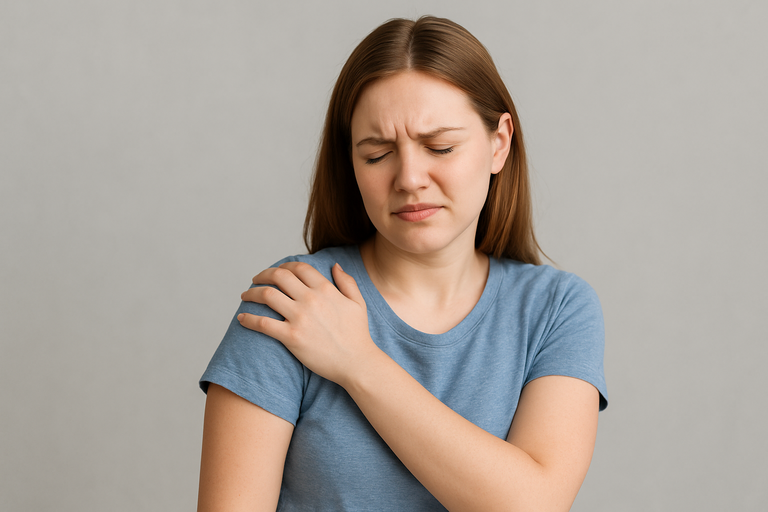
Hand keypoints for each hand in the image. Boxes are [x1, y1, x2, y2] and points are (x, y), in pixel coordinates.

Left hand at [237, 261, 379, 386]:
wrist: (357, 363)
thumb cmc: (358, 335)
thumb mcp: (358, 303)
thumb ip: (347, 281)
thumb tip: (335, 265)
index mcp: (326, 289)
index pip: (298, 268)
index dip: (284, 266)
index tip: (276, 271)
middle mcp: (311, 299)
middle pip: (279, 277)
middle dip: (263, 275)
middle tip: (255, 280)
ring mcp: (300, 318)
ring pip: (267, 295)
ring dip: (251, 293)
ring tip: (246, 296)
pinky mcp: (291, 337)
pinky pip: (262, 323)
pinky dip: (248, 319)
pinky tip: (242, 318)